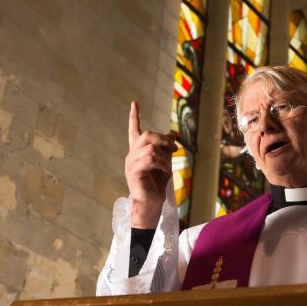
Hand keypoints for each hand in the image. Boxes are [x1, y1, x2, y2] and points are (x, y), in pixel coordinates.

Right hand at [125, 101, 177, 227]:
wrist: (153, 203)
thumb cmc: (158, 184)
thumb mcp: (166, 161)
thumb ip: (166, 148)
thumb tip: (171, 134)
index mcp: (138, 151)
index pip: (134, 130)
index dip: (134, 116)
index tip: (134, 102)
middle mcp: (132, 154)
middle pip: (148, 135)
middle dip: (164, 140)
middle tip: (174, 150)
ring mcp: (131, 163)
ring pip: (151, 148)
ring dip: (165, 156)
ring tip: (168, 167)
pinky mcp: (134, 172)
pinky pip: (150, 159)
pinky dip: (162, 163)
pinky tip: (165, 171)